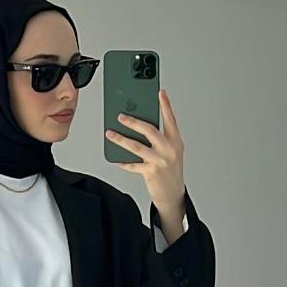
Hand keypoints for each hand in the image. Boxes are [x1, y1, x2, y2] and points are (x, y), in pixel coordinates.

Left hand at [105, 86, 185, 224]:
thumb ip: (160, 138)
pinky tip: (115, 158)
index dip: (166, 105)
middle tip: (120, 116)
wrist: (173, 194)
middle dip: (133, 122)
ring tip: (110, 134)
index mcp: (176, 141)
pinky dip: (122, 161)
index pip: (170, 119)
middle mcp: (169, 149)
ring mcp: (160, 161)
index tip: (160, 92)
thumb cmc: (170, 170)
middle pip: (150, 130)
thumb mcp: (171, 151)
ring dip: (121, 139)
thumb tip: (140, 125)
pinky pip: (132, 165)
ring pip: (137, 147)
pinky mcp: (151, 172)